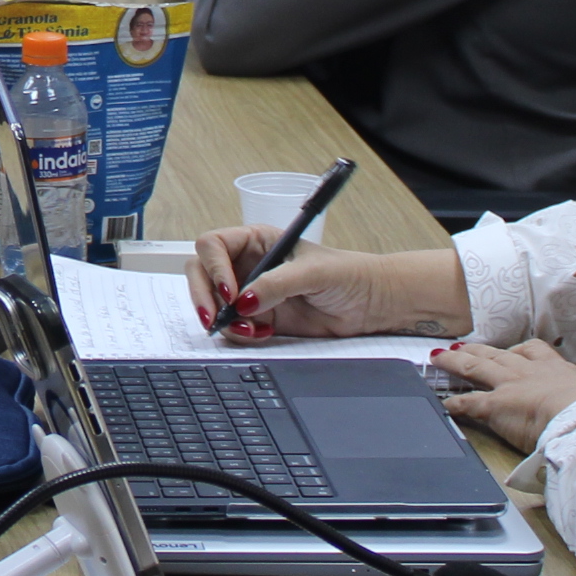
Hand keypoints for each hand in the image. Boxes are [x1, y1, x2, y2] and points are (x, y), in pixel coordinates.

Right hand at [186, 227, 461, 341]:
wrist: (374, 305)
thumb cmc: (351, 275)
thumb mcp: (313, 273)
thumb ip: (276, 284)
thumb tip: (243, 301)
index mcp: (256, 241)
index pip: (212, 246)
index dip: (213, 268)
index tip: (231, 292)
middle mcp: (247, 264)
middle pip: (201, 274)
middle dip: (204, 297)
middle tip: (215, 318)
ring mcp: (251, 293)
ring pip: (212, 304)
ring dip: (223, 320)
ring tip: (251, 330)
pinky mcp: (259, 319)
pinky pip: (232, 327)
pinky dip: (239, 335)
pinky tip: (261, 334)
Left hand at [429, 337, 575, 451]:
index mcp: (556, 370)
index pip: (534, 351)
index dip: (517, 351)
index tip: (510, 350)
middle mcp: (529, 372)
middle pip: (497, 355)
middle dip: (479, 350)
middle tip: (462, 347)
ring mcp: (509, 386)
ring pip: (476, 368)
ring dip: (457, 362)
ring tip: (441, 357)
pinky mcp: (494, 405)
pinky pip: (468, 402)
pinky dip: (455, 403)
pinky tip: (445, 403)